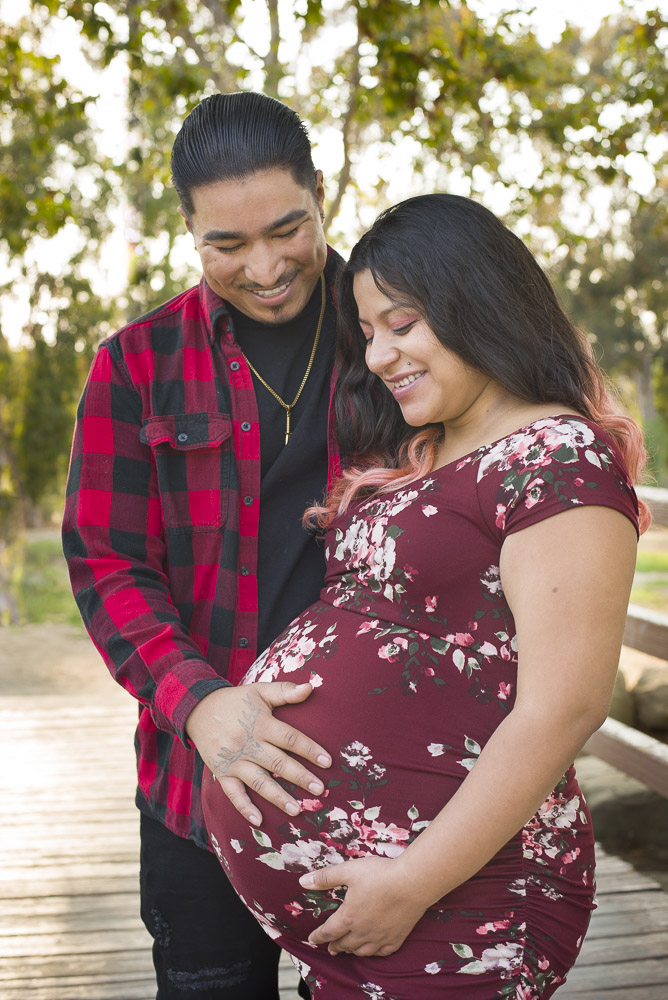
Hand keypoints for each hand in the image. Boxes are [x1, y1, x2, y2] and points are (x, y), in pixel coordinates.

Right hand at [186, 682, 330, 825]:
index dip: (309, 749)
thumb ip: (285, 690)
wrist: (198, 709)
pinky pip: (233, 793)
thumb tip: (311, 687)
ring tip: (297, 810)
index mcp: (260, 723)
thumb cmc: (236, 701)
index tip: (327, 762)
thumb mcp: (259, 691)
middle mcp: (248, 743)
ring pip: (259, 781)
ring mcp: (234, 760)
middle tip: (320, 790)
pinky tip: (259, 821)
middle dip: (300, 777)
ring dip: (278, 797)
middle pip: (278, 762)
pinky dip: (245, 807)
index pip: (289, 738)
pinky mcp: (222, 772)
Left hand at [299, 856, 426, 956]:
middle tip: (329, 948)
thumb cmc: (380, 875)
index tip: (312, 939)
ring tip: (348, 950)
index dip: (318, 936)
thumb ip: (326, 877)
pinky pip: (382, 952)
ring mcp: (380, 937)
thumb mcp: (349, 871)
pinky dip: (373, 952)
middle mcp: (362, 932)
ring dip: (351, 950)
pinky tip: (373, 949)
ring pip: (361, 950)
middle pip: (344, 944)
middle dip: (334, 945)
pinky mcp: (396, 938)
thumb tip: (303, 882)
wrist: (412, 883)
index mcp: (348, 917)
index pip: (329, 931)